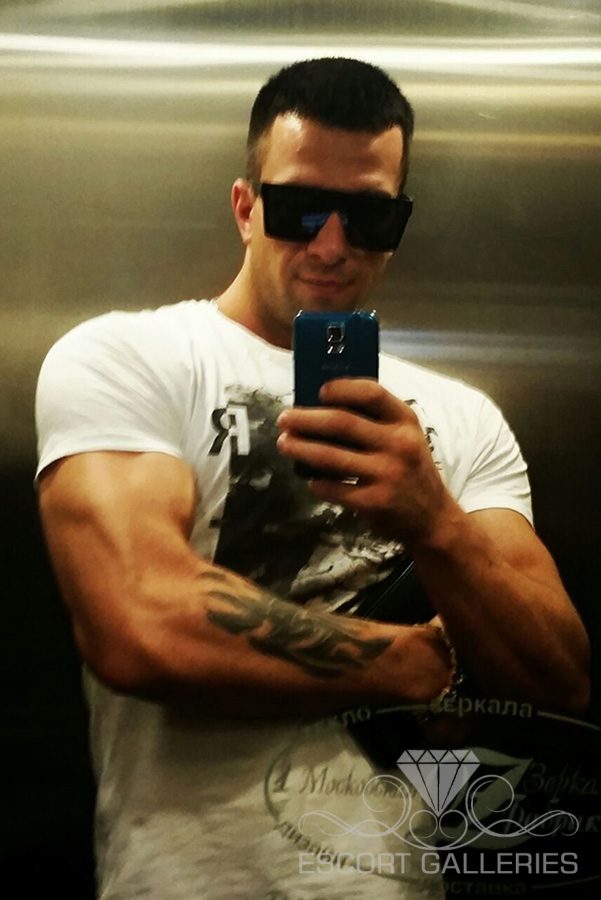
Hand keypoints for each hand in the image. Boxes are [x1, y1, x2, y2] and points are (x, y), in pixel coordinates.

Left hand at [277, 378, 454, 543]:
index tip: (318, 391)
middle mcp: (398, 444)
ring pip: (331, 457)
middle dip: (306, 419)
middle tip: (284, 419)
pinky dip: (316, 483)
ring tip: (284, 444)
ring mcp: (386, 474)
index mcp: (405, 421)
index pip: (372, 393)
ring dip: (301, 448)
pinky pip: (334, 489)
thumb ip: (376, 421)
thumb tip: (323, 405)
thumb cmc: (410, 470)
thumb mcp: (406, 437)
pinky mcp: (375, 502)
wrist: (433, 518)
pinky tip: (309, 479)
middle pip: (342, 423)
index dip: (341, 389)